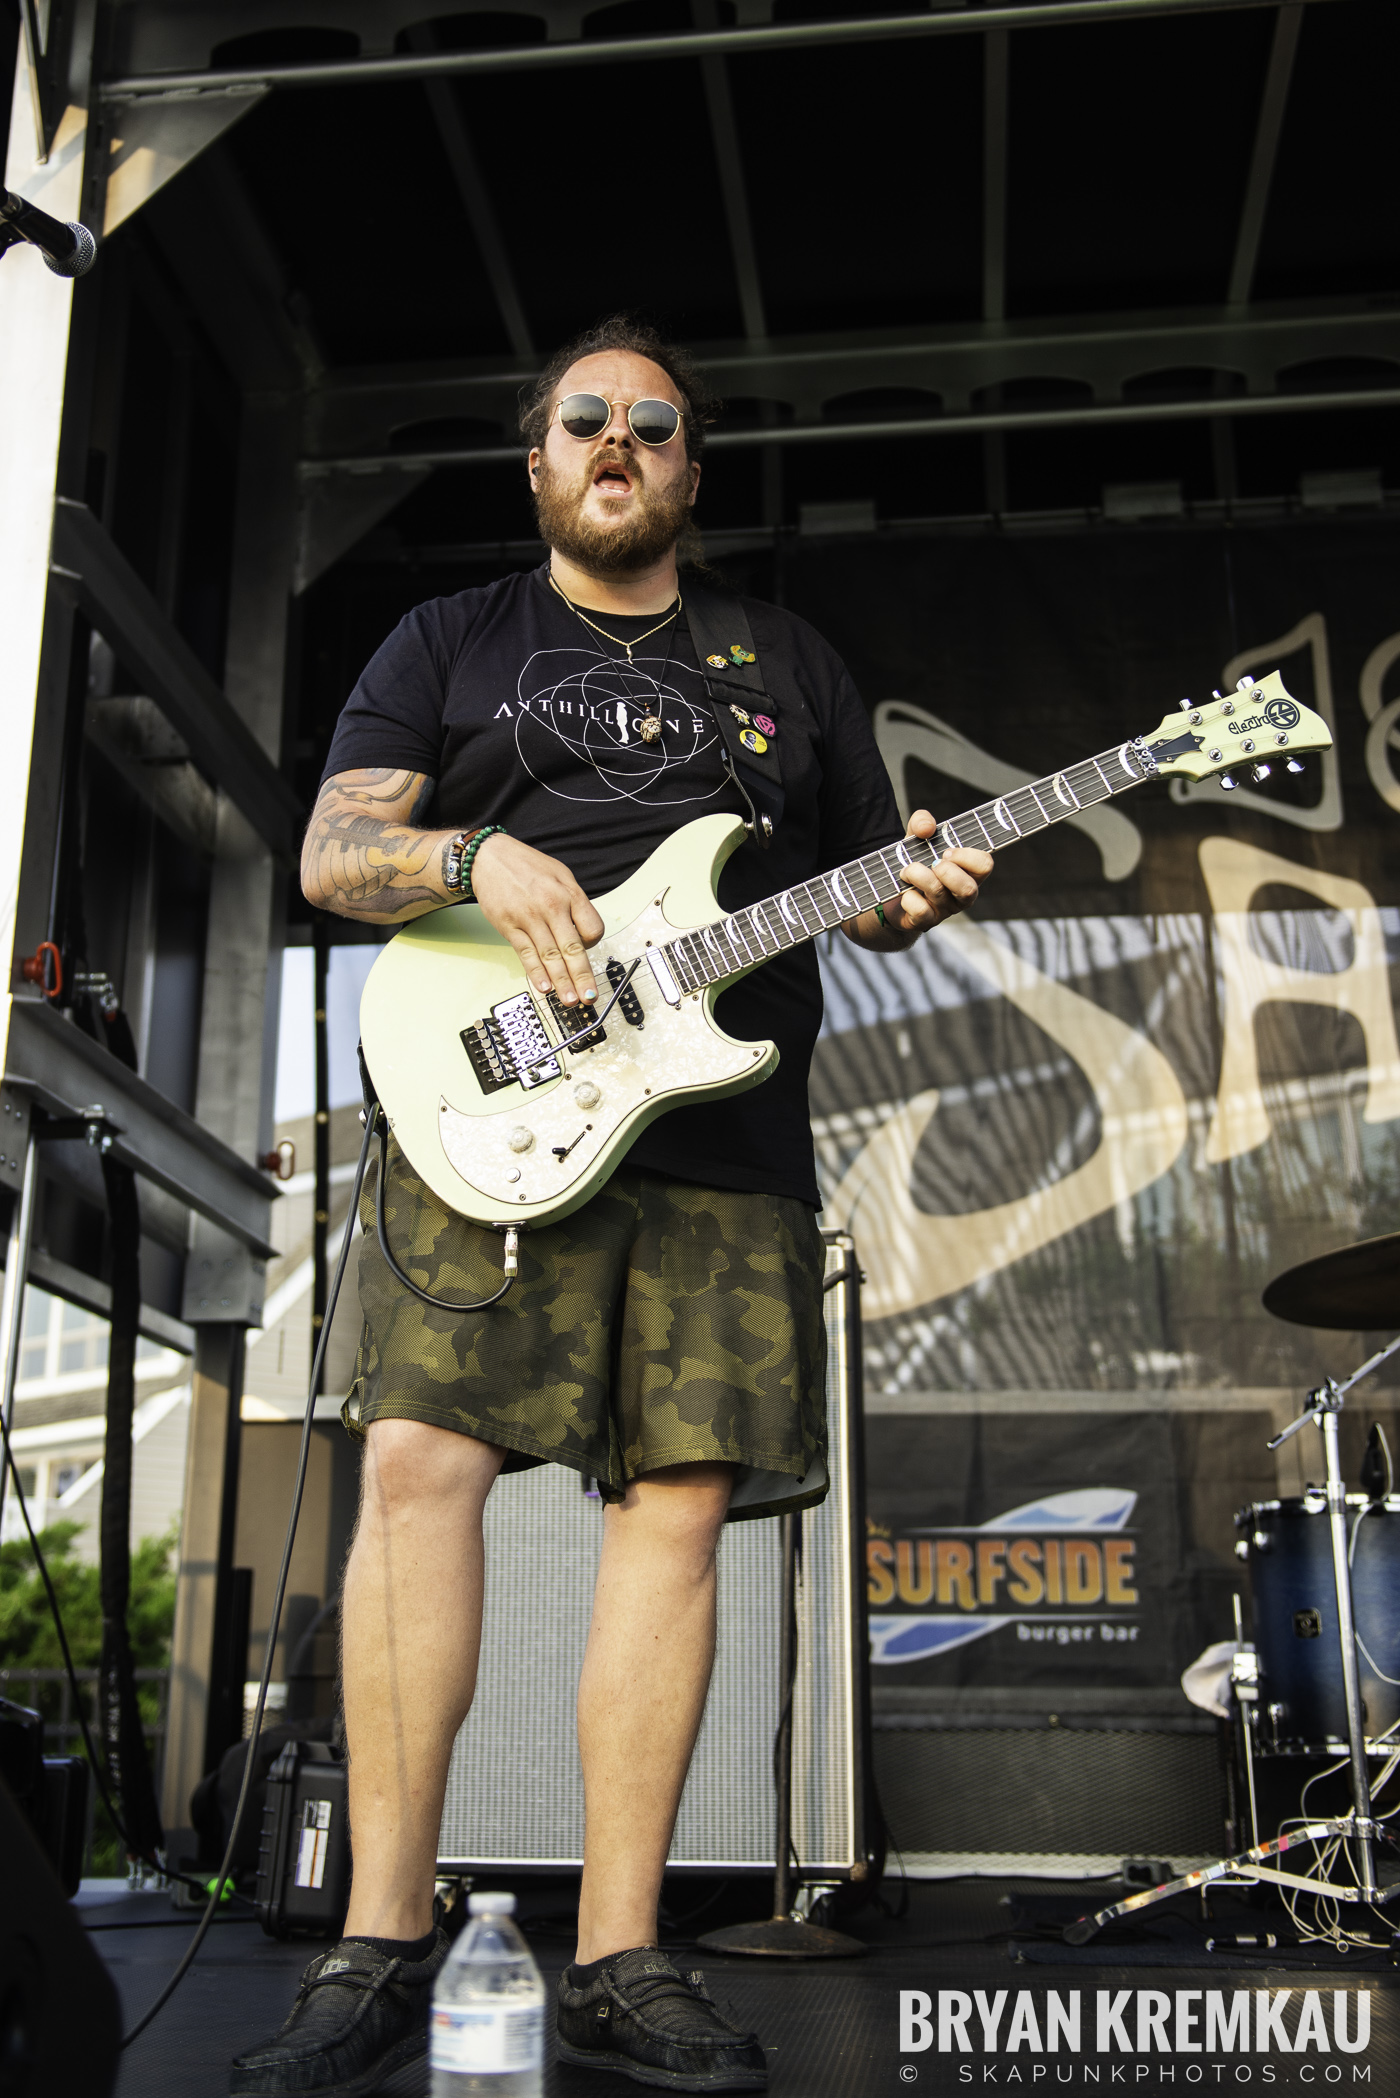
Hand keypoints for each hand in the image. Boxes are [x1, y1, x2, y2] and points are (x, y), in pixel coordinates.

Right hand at [469, 833, 603, 1004]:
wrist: (489, 857)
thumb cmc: (526, 866)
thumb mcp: (560, 875)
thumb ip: (575, 902)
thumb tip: (585, 931)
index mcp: (569, 893)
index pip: (593, 928)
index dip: (593, 944)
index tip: (588, 951)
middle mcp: (551, 906)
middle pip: (572, 948)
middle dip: (582, 976)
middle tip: (590, 997)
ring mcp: (529, 918)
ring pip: (549, 956)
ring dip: (561, 982)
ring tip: (570, 999)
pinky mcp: (509, 926)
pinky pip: (526, 953)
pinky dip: (535, 972)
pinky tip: (544, 987)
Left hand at [888, 808, 992, 935]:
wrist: (889, 895)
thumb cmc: (914, 865)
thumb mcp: (916, 839)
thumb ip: (922, 822)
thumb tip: (927, 827)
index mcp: (968, 873)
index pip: (985, 865)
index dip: (966, 856)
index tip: (946, 851)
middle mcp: (961, 895)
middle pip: (969, 889)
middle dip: (946, 871)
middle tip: (931, 864)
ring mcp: (944, 911)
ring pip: (939, 894)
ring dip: (918, 875)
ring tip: (907, 871)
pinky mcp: (924, 923)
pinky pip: (920, 911)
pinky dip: (908, 898)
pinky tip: (904, 893)